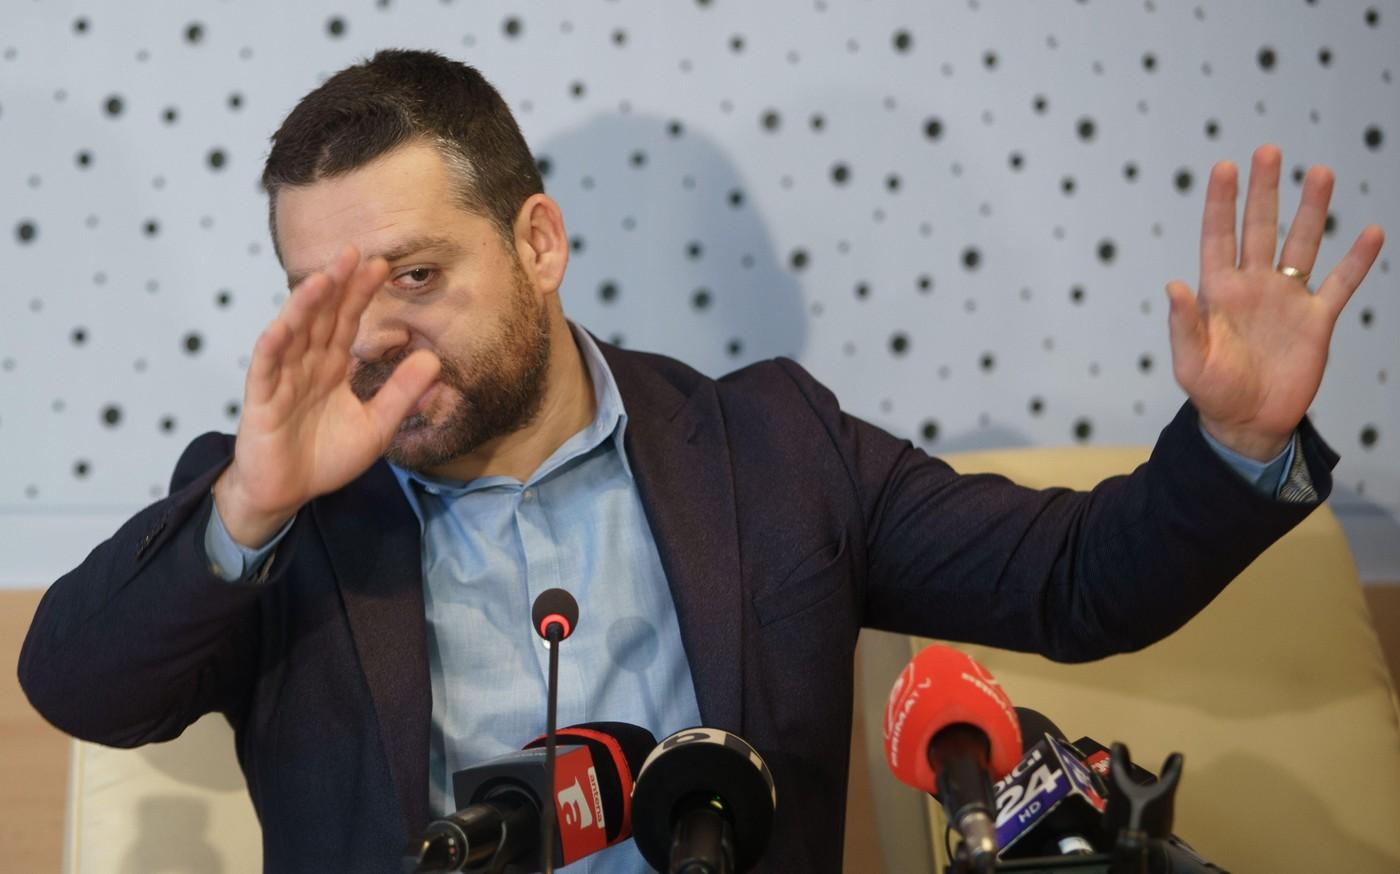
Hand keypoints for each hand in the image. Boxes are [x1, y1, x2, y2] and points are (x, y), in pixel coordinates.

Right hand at [213, 245, 440, 546]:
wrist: (289, 493)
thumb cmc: (326, 457)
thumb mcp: (377, 426)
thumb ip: (402, 394)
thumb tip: (434, 360)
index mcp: (332, 367)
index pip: (347, 322)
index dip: (361, 293)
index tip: (381, 265)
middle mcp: (306, 365)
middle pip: (321, 318)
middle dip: (336, 285)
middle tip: (354, 252)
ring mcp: (282, 379)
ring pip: (293, 334)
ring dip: (305, 305)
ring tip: (323, 278)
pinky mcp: (262, 401)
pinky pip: (266, 368)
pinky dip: (274, 346)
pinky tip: (283, 325)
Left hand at [1165, 144, 1384, 460]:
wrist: (1249, 423)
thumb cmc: (1212, 393)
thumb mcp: (1190, 363)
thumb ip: (1184, 324)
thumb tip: (1173, 284)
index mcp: (1218, 293)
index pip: (1218, 238)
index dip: (1221, 203)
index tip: (1225, 166)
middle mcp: (1253, 287)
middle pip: (1259, 229)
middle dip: (1264, 191)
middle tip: (1270, 151)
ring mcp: (1286, 300)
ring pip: (1301, 244)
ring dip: (1311, 211)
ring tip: (1320, 172)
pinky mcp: (1316, 320)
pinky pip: (1339, 284)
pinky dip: (1356, 260)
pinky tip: (1370, 232)